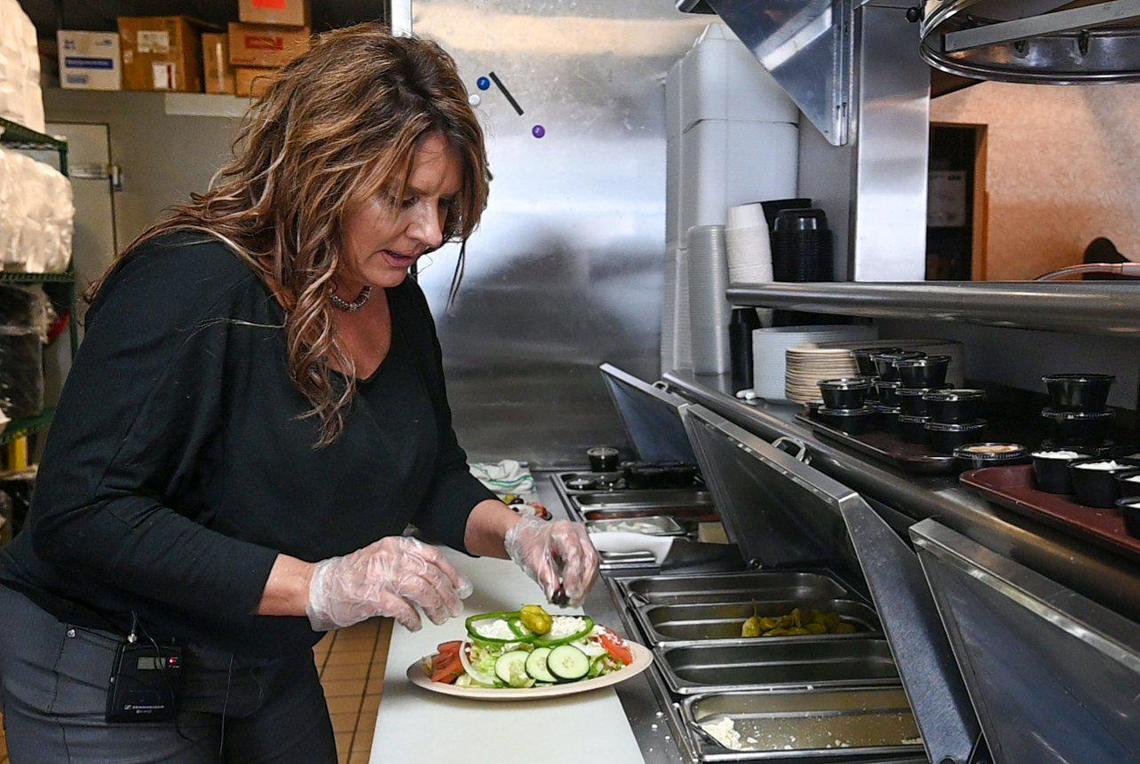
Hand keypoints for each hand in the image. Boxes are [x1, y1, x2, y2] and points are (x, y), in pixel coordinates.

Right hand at [306, 536, 472, 631]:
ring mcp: (381, 576)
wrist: (320, 586)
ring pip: (422, 591)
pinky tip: (415, 625)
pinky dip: (413, 619)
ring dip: (435, 608)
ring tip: (439, 618)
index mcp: (395, 545)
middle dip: (447, 595)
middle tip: (454, 608)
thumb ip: (408, 564)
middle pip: (431, 575)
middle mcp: (390, 557)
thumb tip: (439, 580)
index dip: (452, 574)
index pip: (433, 556)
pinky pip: (403, 609)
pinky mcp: (373, 597)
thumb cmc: (352, 576)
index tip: (461, 587)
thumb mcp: (383, 559)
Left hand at [504, 516, 600, 607]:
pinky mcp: (585, 551)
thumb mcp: (532, 561)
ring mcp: (584, 542)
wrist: (528, 536)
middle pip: (590, 560)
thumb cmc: (529, 542)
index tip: (569, 592)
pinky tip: (576, 594)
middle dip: (583, 584)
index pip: (575, 554)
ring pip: (593, 566)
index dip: (574, 576)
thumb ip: (545, 578)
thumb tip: (554, 594)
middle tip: (573, 600)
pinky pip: (591, 569)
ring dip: (585, 586)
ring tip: (573, 600)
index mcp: (563, 531)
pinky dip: (584, 584)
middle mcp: (577, 534)